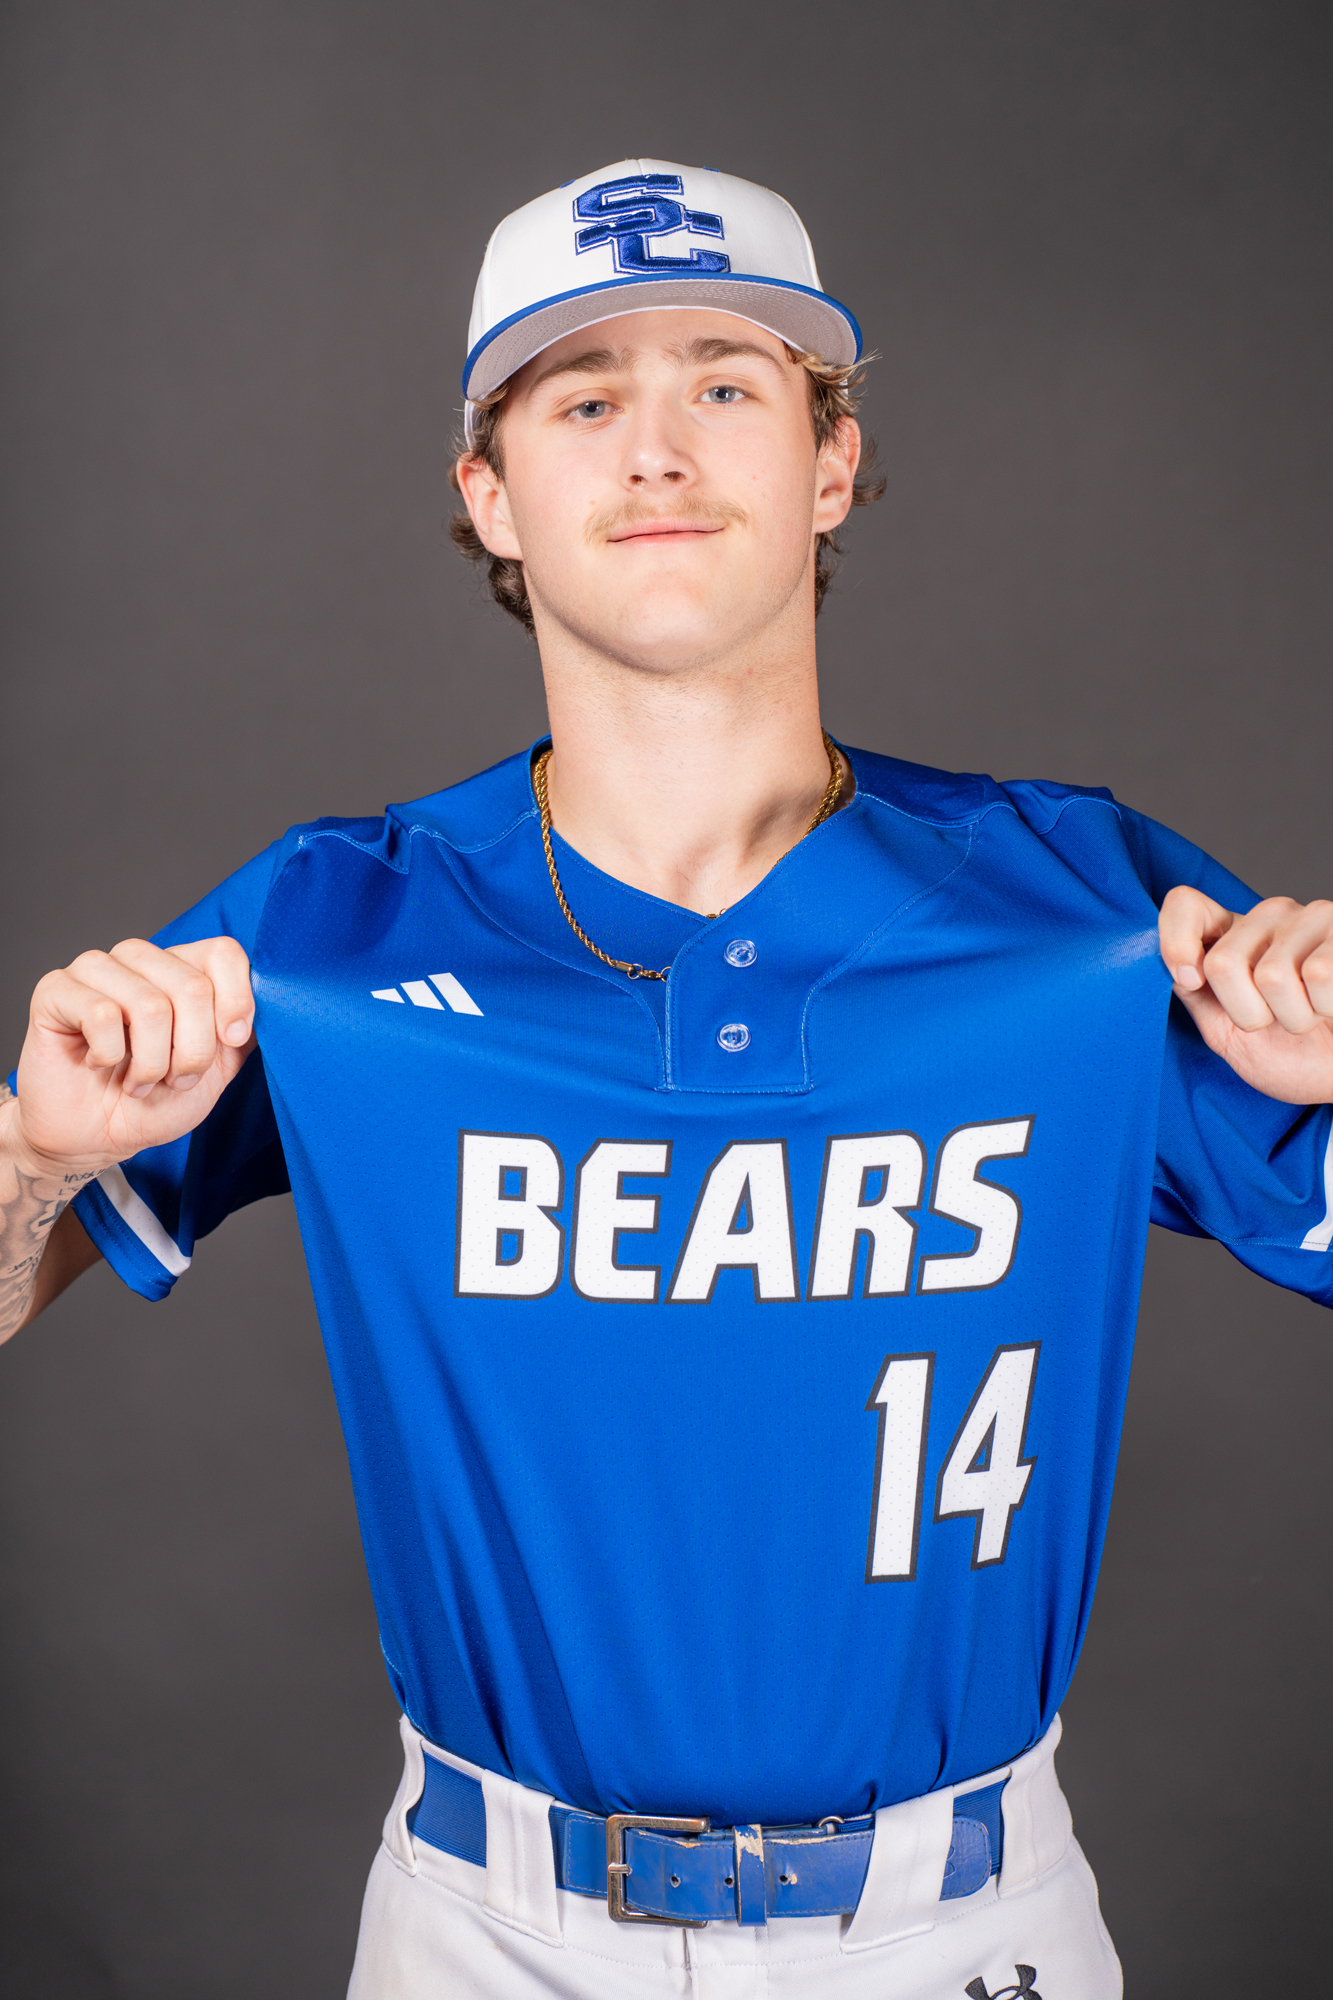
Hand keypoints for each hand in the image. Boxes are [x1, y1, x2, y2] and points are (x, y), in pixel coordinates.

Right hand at [9, 937, 255, 1176]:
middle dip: (192, 1052)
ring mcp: (96, 969)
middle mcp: (140, 959)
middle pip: (192, 987)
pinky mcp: (56, 989)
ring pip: (150, 1005)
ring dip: (152, 1063)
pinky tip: (99, 1065)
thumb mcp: (217, 1069)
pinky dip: (109, 1057)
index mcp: (181, 968)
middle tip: (174, 1078)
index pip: (223, 952)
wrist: (94, 1138)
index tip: (231, 1042)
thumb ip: (245, 1032)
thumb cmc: (154, 1102)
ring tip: (139, 1080)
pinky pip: (101, 1015)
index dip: (236, 1001)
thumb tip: (282, 1002)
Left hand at [1159, 888, 1332, 1104]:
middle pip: (1222, 962)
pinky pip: (1319, 976)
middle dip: (1247, 1013)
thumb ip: (1195, 995)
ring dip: (1293, 1017)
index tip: (1190, 981)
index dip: (1175, 943)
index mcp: (1233, 935)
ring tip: (1313, 1015)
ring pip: (1272, 975)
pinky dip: (1326, 1008)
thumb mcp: (1227, 1034)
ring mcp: (1313, 918)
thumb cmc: (1295, 1057)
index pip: (1185, 905)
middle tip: (1277, 1022)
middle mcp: (1269, 917)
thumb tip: (1158, 963)